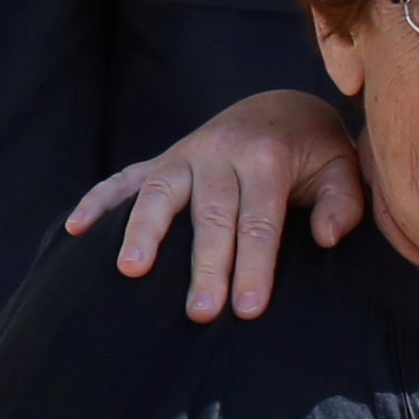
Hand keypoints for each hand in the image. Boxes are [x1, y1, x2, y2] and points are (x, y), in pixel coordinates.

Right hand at [67, 89, 365, 319]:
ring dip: (142, 231)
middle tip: (199, 313)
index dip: (254, 267)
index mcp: (266, 158)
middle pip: (210, 216)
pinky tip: (75, 229)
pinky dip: (98, 200)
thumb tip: (324, 238)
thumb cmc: (316, 151)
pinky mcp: (163, 159)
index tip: (248, 310)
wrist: (282, 106)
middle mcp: (220, 153)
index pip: (259, 221)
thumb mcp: (343, 168)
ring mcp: (185, 154)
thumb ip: (342, 203)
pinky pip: (124, 178)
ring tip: (130, 271)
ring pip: (159, 193)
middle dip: (205, 266)